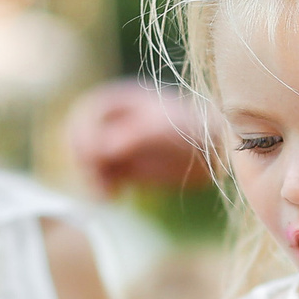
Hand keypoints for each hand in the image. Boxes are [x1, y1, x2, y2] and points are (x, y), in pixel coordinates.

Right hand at [64, 79, 213, 196]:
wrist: (216, 152)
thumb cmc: (192, 129)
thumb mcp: (162, 128)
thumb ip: (131, 136)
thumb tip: (101, 149)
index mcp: (120, 101)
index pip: (86, 114)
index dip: (84, 134)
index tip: (92, 155)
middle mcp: (114, 122)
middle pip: (82, 140)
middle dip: (86, 160)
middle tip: (97, 178)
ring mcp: (119, 146)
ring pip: (91, 163)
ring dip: (93, 177)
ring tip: (107, 195)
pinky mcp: (127, 169)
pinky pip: (105, 178)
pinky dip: (105, 188)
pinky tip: (115, 196)